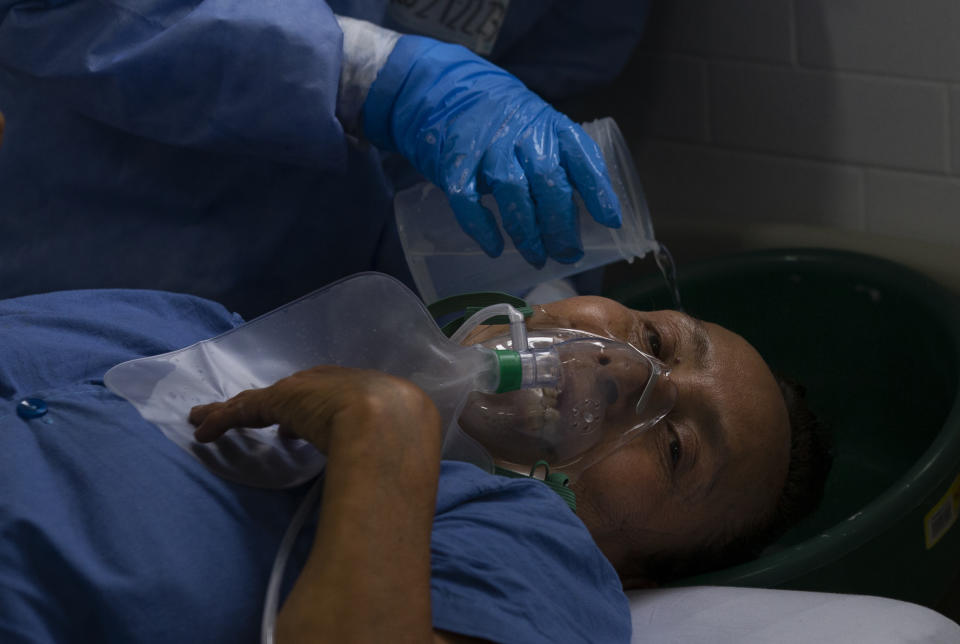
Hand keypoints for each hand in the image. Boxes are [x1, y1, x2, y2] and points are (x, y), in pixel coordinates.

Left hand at [189, 365, 440, 452]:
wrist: (392, 426)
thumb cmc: (407, 447)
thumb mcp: (405, 455)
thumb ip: (389, 466)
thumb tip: (393, 499)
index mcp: (379, 394)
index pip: (341, 399)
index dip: (321, 413)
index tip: (304, 431)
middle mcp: (342, 383)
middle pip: (301, 392)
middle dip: (284, 403)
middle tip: (270, 420)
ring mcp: (311, 390)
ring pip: (266, 400)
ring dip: (236, 410)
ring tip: (211, 418)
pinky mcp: (280, 400)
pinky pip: (244, 410)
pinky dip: (221, 420)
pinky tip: (202, 432)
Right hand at [364, 36, 621, 267]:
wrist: (443, 88)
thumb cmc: (502, 118)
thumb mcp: (539, 126)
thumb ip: (560, 159)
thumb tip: (589, 208)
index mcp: (550, 125)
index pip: (581, 157)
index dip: (598, 190)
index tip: (610, 221)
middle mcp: (522, 134)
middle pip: (549, 183)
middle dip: (560, 225)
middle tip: (567, 254)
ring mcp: (487, 146)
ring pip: (512, 192)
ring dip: (526, 232)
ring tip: (536, 257)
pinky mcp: (455, 161)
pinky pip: (468, 199)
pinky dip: (482, 227)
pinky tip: (494, 248)